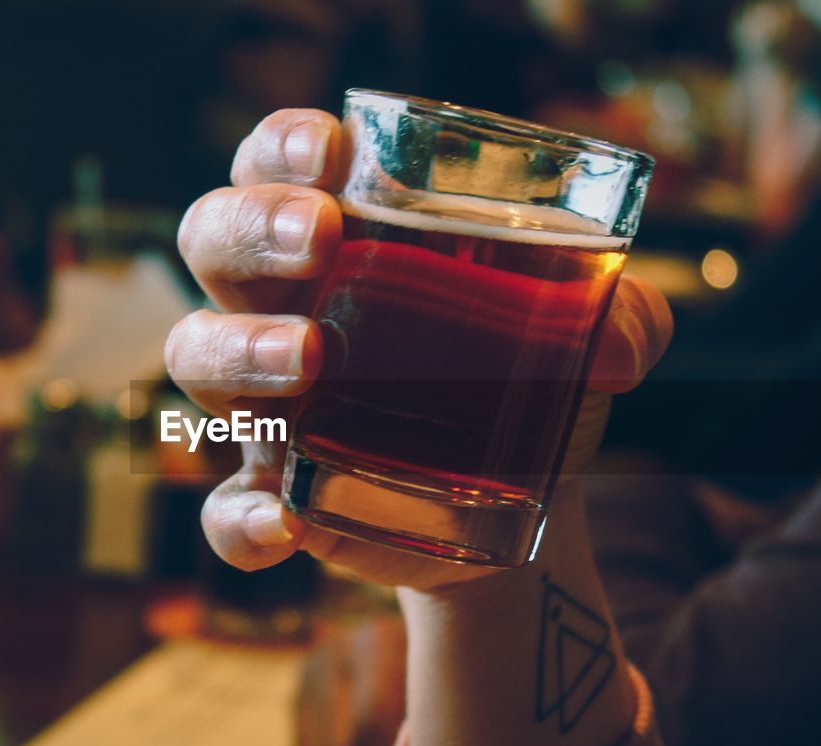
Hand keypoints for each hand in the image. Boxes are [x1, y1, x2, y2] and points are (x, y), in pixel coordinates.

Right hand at [169, 108, 671, 590]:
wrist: (520, 496)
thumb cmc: (527, 376)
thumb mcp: (579, 335)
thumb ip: (622, 316)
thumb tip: (625, 340)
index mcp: (340, 241)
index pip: (273, 165)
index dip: (280, 146)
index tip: (331, 151)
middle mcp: (281, 306)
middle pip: (212, 240)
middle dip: (252, 228)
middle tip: (320, 238)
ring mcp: (268, 402)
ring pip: (195, 356)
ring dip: (240, 351)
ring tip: (310, 361)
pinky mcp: (277, 492)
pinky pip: (219, 508)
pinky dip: (236, 518)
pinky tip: (281, 525)